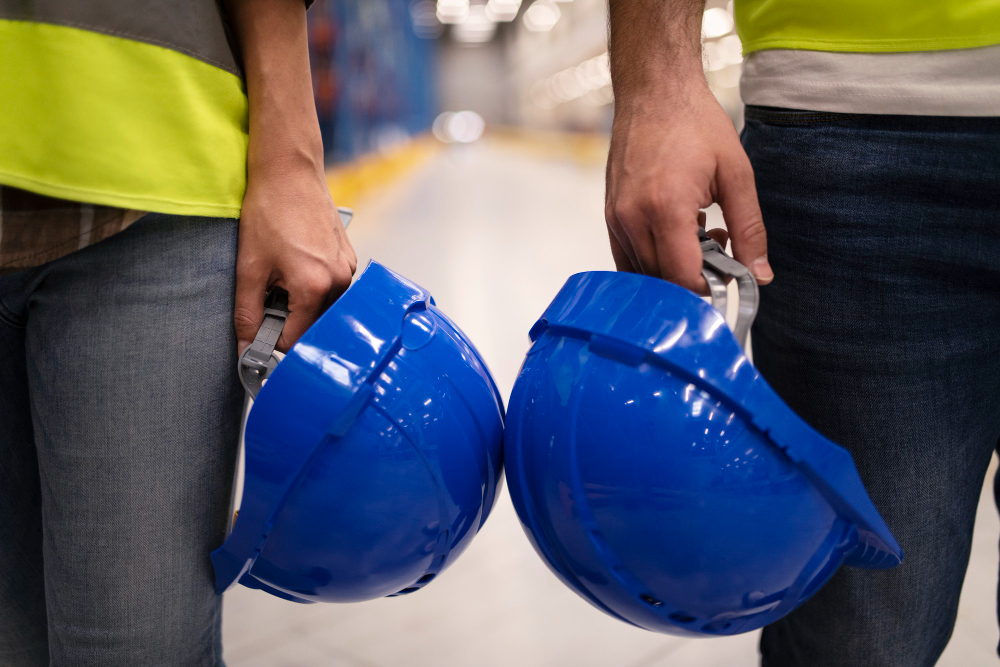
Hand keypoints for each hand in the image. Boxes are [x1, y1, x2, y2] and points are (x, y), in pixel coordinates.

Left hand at [234, 162, 356, 352]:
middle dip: (288, 319)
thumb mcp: (249, 267)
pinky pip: (331, 286)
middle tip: (267, 293)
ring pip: (323, 305)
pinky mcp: (349, 257)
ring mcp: (348, 269)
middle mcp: (339, 281)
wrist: (289, 171)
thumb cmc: (269, 212)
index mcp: (315, 286)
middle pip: (313, 323)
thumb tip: (245, 349)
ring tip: (282, 271)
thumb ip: (247, 313)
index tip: (257, 334)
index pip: (296, 338)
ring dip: (301, 300)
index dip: (272, 340)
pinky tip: (296, 260)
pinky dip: (312, 284)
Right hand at [605, 80, 771, 291]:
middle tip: (720, 243)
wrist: (653, 91)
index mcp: (665, 208)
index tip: (729, 273)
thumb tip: (760, 275)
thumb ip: (750, 229)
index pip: (682, 278)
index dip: (708, 287)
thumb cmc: (695, 123)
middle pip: (662, 281)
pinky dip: (654, 258)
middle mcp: (632, 218)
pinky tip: (677, 231)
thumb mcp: (736, 174)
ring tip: (700, 231)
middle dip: (694, 276)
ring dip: (674, 268)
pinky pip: (628, 258)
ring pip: (643, 274)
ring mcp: (616, 219)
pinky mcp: (609, 216)